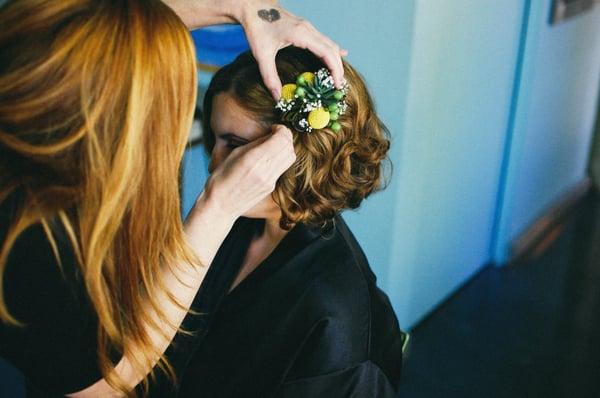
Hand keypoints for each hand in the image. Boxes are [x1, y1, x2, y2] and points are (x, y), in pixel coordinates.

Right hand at [202, 124, 295, 218]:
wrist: (221, 205)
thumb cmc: (221, 178)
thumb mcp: (235, 154)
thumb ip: (256, 144)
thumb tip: (271, 135)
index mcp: (254, 160)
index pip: (281, 139)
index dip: (281, 129)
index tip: (274, 128)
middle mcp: (265, 171)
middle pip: (289, 148)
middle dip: (286, 137)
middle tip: (277, 134)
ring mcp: (270, 181)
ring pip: (290, 159)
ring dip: (286, 148)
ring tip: (275, 144)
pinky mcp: (271, 187)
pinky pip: (283, 168)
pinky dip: (281, 158)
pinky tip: (271, 157)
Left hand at [233, 1, 347, 98]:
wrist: (252, 8)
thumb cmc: (257, 29)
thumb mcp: (262, 55)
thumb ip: (270, 77)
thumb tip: (277, 97)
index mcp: (301, 34)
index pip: (327, 53)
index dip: (335, 69)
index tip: (337, 84)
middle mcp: (308, 29)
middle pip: (332, 49)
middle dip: (338, 67)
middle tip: (339, 85)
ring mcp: (308, 27)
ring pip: (329, 43)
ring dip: (336, 59)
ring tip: (338, 76)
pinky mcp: (304, 27)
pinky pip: (323, 39)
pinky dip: (332, 49)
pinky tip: (340, 54)